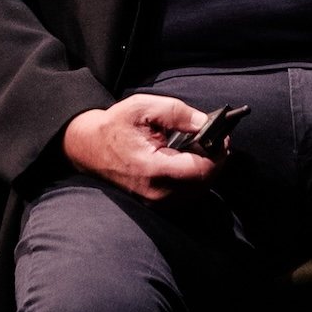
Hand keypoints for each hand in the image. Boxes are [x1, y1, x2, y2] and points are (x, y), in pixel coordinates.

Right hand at [61, 95, 222, 198]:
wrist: (89, 147)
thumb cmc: (115, 125)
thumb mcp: (144, 107)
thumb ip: (177, 113)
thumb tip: (205, 123)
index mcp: (153, 169)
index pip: (200, 170)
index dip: (217, 153)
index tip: (222, 136)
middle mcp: (156, 192)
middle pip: (203, 183)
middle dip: (215, 161)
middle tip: (215, 140)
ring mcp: (155, 202)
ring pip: (197, 192)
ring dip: (206, 171)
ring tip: (203, 149)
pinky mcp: (155, 204)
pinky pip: (186, 195)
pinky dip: (194, 179)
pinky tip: (191, 161)